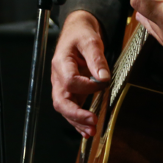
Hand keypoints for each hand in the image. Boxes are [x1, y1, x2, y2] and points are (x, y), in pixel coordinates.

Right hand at [51, 10, 110, 137]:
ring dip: (77, 121)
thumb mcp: (90, 40)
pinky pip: (70, 107)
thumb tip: (103, 78)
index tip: (103, 84)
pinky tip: (87, 130)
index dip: (87, 87)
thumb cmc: (81, 34)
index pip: (70, 81)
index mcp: (61, 63)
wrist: (76, 31)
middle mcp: (58, 76)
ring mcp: (62, 85)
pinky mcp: (70, 90)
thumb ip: (96, 59)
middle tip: (92, 121)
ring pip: (64, 108)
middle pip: (60, 101)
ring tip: (92, 131)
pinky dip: (77, 120)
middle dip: (75, 115)